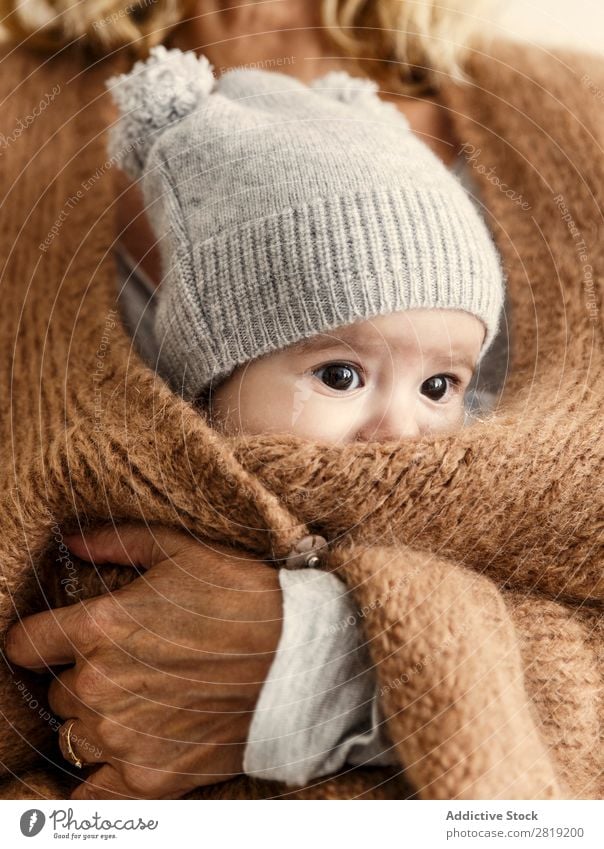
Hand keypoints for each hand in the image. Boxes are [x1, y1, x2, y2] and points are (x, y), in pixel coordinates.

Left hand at [5, 525, 282, 798]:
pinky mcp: (150, 778)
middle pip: (58, 691)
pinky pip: (94, 793)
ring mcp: (123, 737)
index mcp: (99, 626)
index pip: (23, 644)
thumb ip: (115, 543)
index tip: (58, 639)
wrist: (301, 659)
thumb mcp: (181, 551)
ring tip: (145, 702)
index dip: (38, 639)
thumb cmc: (241, 597)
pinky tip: (129, 754)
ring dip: (99, 720)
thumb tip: (69, 542)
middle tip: (133, 664)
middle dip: (85, 676)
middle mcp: (100, 685)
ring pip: (75, 735)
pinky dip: (103, 777)